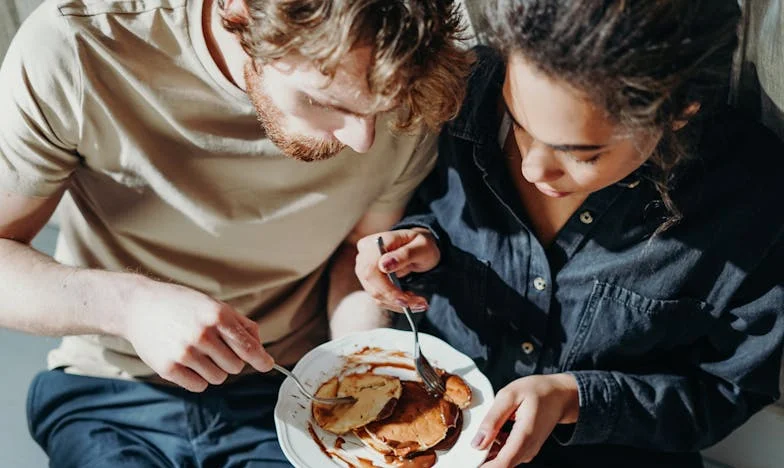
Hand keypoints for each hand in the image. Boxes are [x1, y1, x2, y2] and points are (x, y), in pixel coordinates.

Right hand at [121, 277, 273, 391]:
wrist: (139, 306)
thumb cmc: (182, 305)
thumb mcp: (214, 305)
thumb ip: (241, 324)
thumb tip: (260, 347)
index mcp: (217, 316)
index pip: (248, 347)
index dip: (261, 359)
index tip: (267, 365)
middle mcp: (202, 334)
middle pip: (235, 366)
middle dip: (231, 360)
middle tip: (216, 348)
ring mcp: (184, 353)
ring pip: (219, 378)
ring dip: (214, 370)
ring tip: (200, 353)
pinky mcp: (168, 368)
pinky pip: (199, 386)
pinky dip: (198, 379)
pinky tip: (188, 362)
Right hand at [354, 228, 439, 311]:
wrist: (419, 248)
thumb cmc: (421, 244)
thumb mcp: (421, 247)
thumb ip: (404, 255)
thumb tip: (383, 265)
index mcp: (373, 243)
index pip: (371, 270)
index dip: (385, 287)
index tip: (405, 298)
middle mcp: (364, 257)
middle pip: (372, 286)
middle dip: (395, 299)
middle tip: (419, 303)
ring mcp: (365, 271)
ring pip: (376, 295)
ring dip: (398, 303)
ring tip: (419, 302)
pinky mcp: (371, 283)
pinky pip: (380, 298)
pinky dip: (396, 303)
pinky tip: (411, 300)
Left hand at [475, 374, 579, 467]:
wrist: (560, 395)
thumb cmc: (537, 391)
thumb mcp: (509, 396)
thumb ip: (492, 420)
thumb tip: (477, 444)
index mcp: (524, 435)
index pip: (502, 464)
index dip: (484, 467)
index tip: (470, 462)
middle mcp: (528, 448)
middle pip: (502, 465)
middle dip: (483, 459)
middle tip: (473, 442)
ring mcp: (529, 451)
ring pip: (504, 461)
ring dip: (490, 452)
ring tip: (489, 428)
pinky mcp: (528, 450)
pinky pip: (509, 455)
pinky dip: (498, 447)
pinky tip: (498, 431)